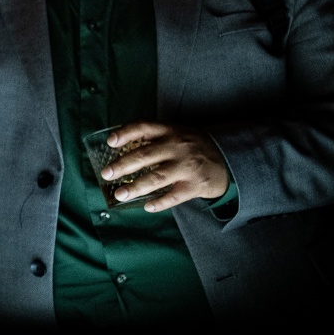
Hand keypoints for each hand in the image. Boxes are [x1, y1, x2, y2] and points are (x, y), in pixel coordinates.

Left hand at [102, 123, 230, 211]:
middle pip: (145, 155)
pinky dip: (160, 203)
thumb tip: (118, 149)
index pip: (144, 127)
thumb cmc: (192, 147)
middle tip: (106, 174)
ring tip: (120, 195)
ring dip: (136, 187)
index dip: (125, 133)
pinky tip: (147, 207)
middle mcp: (177, 146)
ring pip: (157, 177)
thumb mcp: (176, 134)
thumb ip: (153, 138)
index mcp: (170, 131)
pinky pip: (174, 196)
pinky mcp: (195, 185)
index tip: (110, 142)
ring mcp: (187, 166)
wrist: (227, 159)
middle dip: (123, 165)